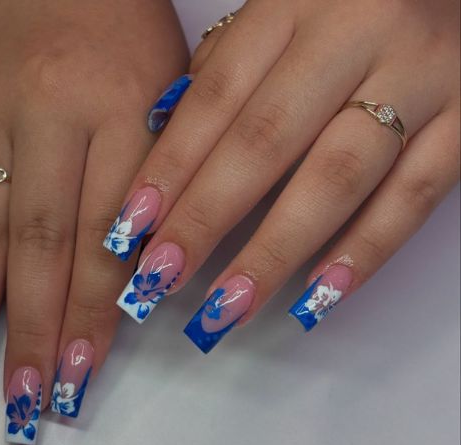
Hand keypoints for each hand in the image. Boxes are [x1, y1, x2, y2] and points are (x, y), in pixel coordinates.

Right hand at [0, 0, 187, 439]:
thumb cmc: (131, 39)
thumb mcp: (171, 101)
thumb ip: (159, 187)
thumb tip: (143, 282)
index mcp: (115, 111)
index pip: (104, 233)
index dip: (91, 310)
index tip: (82, 370)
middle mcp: (43, 117)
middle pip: (36, 244)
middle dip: (28, 330)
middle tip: (26, 401)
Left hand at [104, 0, 459, 351]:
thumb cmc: (345, 7)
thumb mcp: (277, 13)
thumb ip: (223, 69)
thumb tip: (161, 138)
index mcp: (293, 4)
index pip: (215, 98)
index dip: (170, 168)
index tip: (131, 228)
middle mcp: (355, 35)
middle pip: (266, 141)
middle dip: (207, 219)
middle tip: (161, 280)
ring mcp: (420, 75)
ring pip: (337, 177)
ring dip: (276, 252)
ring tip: (229, 306)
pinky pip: (415, 195)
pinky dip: (364, 251)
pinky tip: (317, 296)